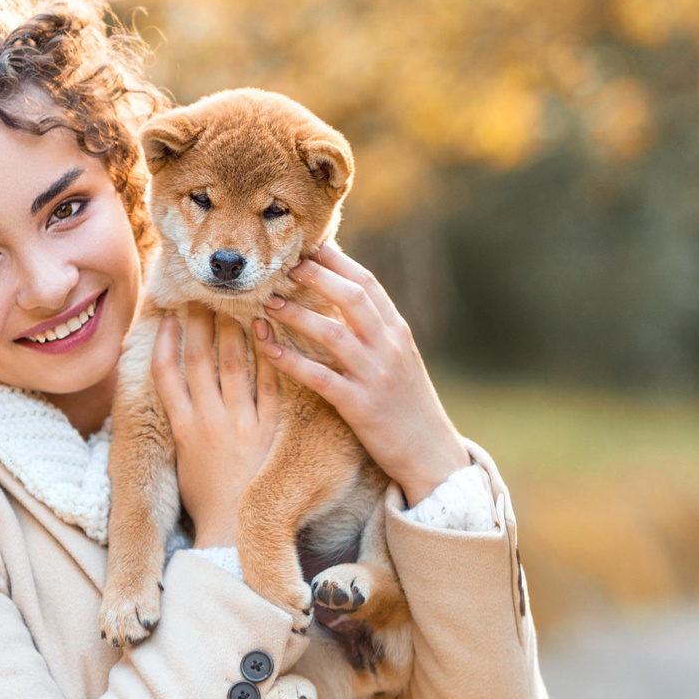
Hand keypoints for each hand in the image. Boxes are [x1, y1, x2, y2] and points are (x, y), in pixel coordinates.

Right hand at [152, 307, 281, 547]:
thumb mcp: (183, 460)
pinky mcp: (269, 431)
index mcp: (183, 427)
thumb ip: (182, 424)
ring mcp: (239, 423)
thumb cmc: (206, 499)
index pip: (167, 373)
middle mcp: (208, 419)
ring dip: (232, 329)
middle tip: (203, 293)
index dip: (165, 341)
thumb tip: (178, 394)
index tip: (167, 315)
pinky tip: (269, 331)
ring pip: (233, 364)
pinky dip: (269, 356)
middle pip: (200, 359)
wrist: (233, 531)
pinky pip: (271, 385)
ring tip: (235, 302)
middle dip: (199, 323)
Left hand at [255, 241, 469, 505]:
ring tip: (267, 301)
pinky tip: (268, 349)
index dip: (337, 261)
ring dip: (297, 315)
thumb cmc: (407, 405)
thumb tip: (343, 298)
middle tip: (284, 264)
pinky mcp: (360, 406)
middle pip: (353, 297)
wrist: (431, 453)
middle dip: (317, 276)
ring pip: (333, 334)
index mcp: (397, 332)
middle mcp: (389, 347)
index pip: (367, 284)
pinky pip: (320, 378)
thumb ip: (375, 329)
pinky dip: (291, 361)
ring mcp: (376, 376)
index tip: (308, 244)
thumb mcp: (398, 359)